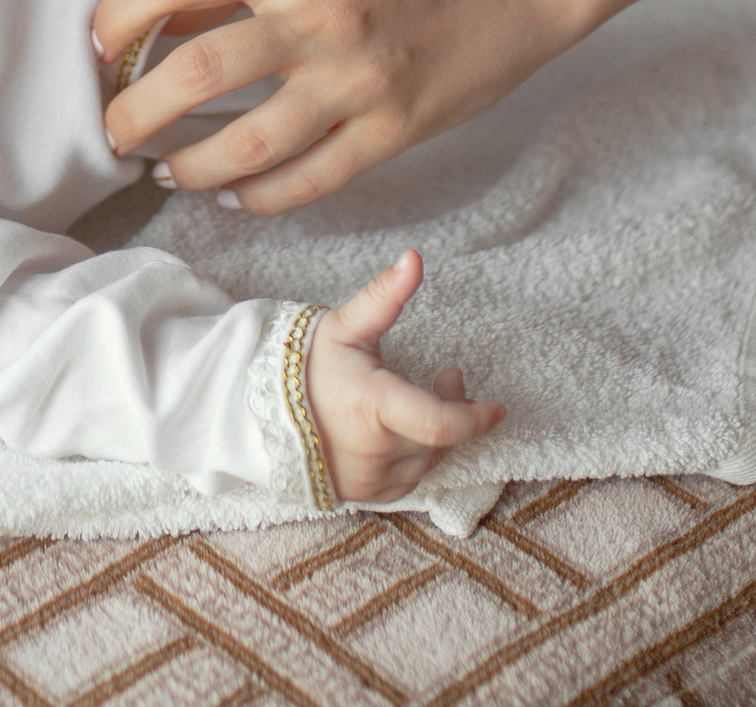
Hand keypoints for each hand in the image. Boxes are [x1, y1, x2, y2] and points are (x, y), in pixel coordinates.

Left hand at [96, 0, 587, 211]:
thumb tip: (165, 12)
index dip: (118, 13)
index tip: (97, 45)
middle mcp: (317, 17)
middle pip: (193, 72)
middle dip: (132, 112)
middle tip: (111, 131)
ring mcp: (357, 81)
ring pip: (245, 145)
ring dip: (188, 167)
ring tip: (165, 170)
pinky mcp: (394, 130)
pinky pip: (310, 180)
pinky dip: (260, 197)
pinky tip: (235, 197)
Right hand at [307, 251, 502, 504]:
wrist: (258, 413)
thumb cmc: (305, 365)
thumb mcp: (344, 326)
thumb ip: (384, 295)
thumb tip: (414, 258)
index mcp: (370, 408)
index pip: (440, 424)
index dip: (474, 417)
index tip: (497, 407)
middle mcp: (373, 453)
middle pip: (438, 437)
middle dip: (452, 406)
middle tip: (447, 378)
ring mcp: (371, 481)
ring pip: (428, 460)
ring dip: (436, 432)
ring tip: (420, 398)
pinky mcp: (369, 497)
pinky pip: (412, 478)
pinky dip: (416, 454)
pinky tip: (402, 431)